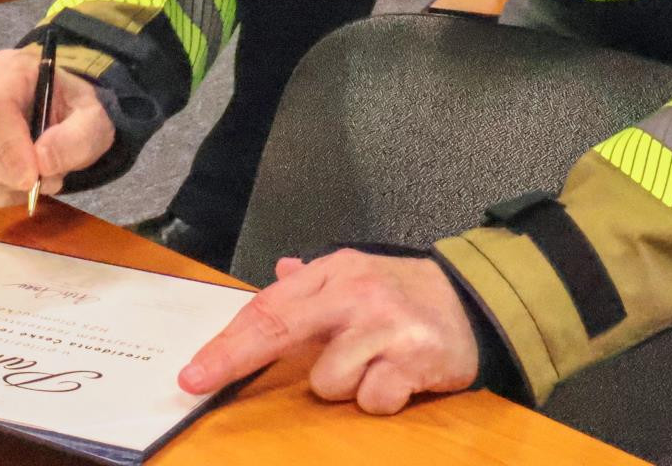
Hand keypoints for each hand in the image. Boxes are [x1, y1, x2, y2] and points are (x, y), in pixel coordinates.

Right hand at [0, 46, 115, 206]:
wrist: (65, 115)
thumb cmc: (76, 111)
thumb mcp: (93, 120)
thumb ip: (76, 138)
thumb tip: (41, 162)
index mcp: (12, 69)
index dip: (10, 147)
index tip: (32, 178)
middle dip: (8, 172)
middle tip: (43, 184)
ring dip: (4, 184)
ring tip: (39, 180)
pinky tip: (20, 183)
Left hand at [181, 250, 478, 415]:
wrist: (477, 302)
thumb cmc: (406, 294)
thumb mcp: (359, 275)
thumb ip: (314, 282)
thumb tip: (280, 272)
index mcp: (337, 272)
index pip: (270, 307)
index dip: (228, 342)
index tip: (195, 372)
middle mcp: (357, 292)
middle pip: (280, 329)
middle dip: (233, 358)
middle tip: (199, 382)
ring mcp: (386, 324)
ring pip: (328, 381)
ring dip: (346, 386)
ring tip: (373, 365)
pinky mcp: (414, 357)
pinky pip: (372, 399)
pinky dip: (380, 398)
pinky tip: (398, 378)